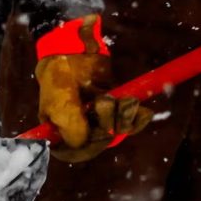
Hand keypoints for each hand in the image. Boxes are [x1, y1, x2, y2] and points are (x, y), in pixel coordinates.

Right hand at [35, 51, 154, 162]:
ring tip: (113, 96)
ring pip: (117, 129)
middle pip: (100, 141)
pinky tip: (142, 110)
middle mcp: (79, 126)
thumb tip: (87, 142)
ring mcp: (97, 114)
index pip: (76, 151)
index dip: (90, 147)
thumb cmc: (59, 79)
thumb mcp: (58, 107)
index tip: (100, 132)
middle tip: (103, 102)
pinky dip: (137, 115)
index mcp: (60, 130)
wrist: (71, 48)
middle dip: (107, 124)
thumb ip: (72, 130)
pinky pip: (129, 118)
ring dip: (120, 114)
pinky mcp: (112, 103)